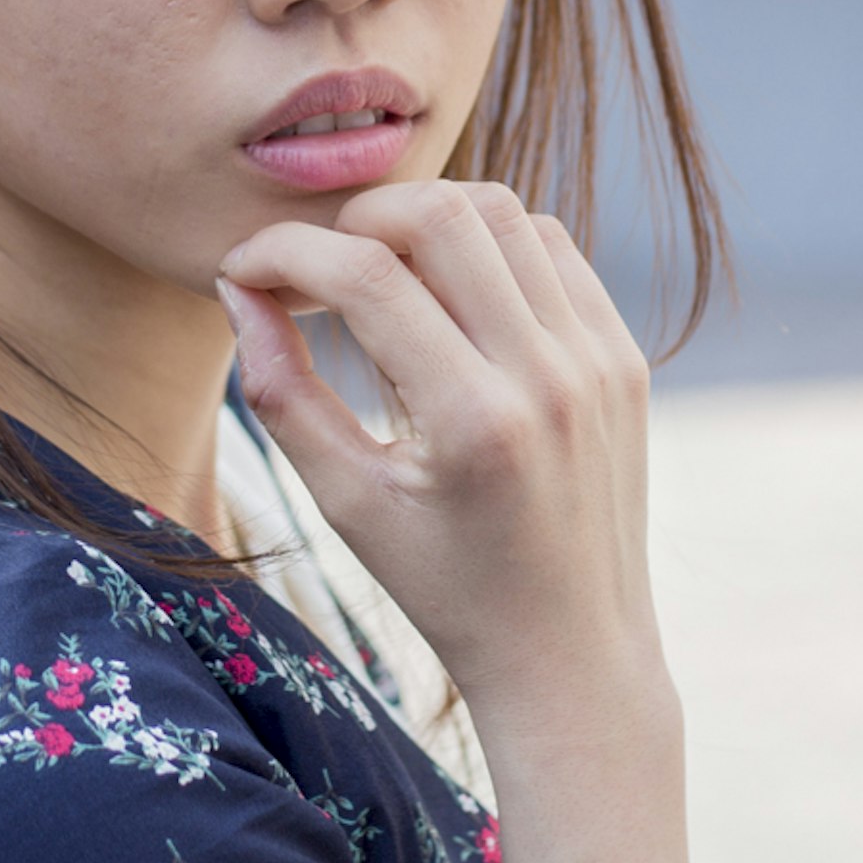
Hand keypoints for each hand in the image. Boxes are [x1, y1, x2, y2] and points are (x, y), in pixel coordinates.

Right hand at [215, 182, 664, 733]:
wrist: (571, 651)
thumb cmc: (446, 588)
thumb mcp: (347, 504)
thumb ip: (283, 393)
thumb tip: (238, 289)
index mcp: (474, 422)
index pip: (364, 276)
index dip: (284, 252)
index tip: (241, 268)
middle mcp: (548, 375)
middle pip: (440, 213)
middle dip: (354, 219)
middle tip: (312, 266)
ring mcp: (599, 359)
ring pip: (502, 212)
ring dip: (424, 220)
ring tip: (375, 272)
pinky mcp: (624, 354)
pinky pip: (552, 248)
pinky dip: (489, 244)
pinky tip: (447, 290)